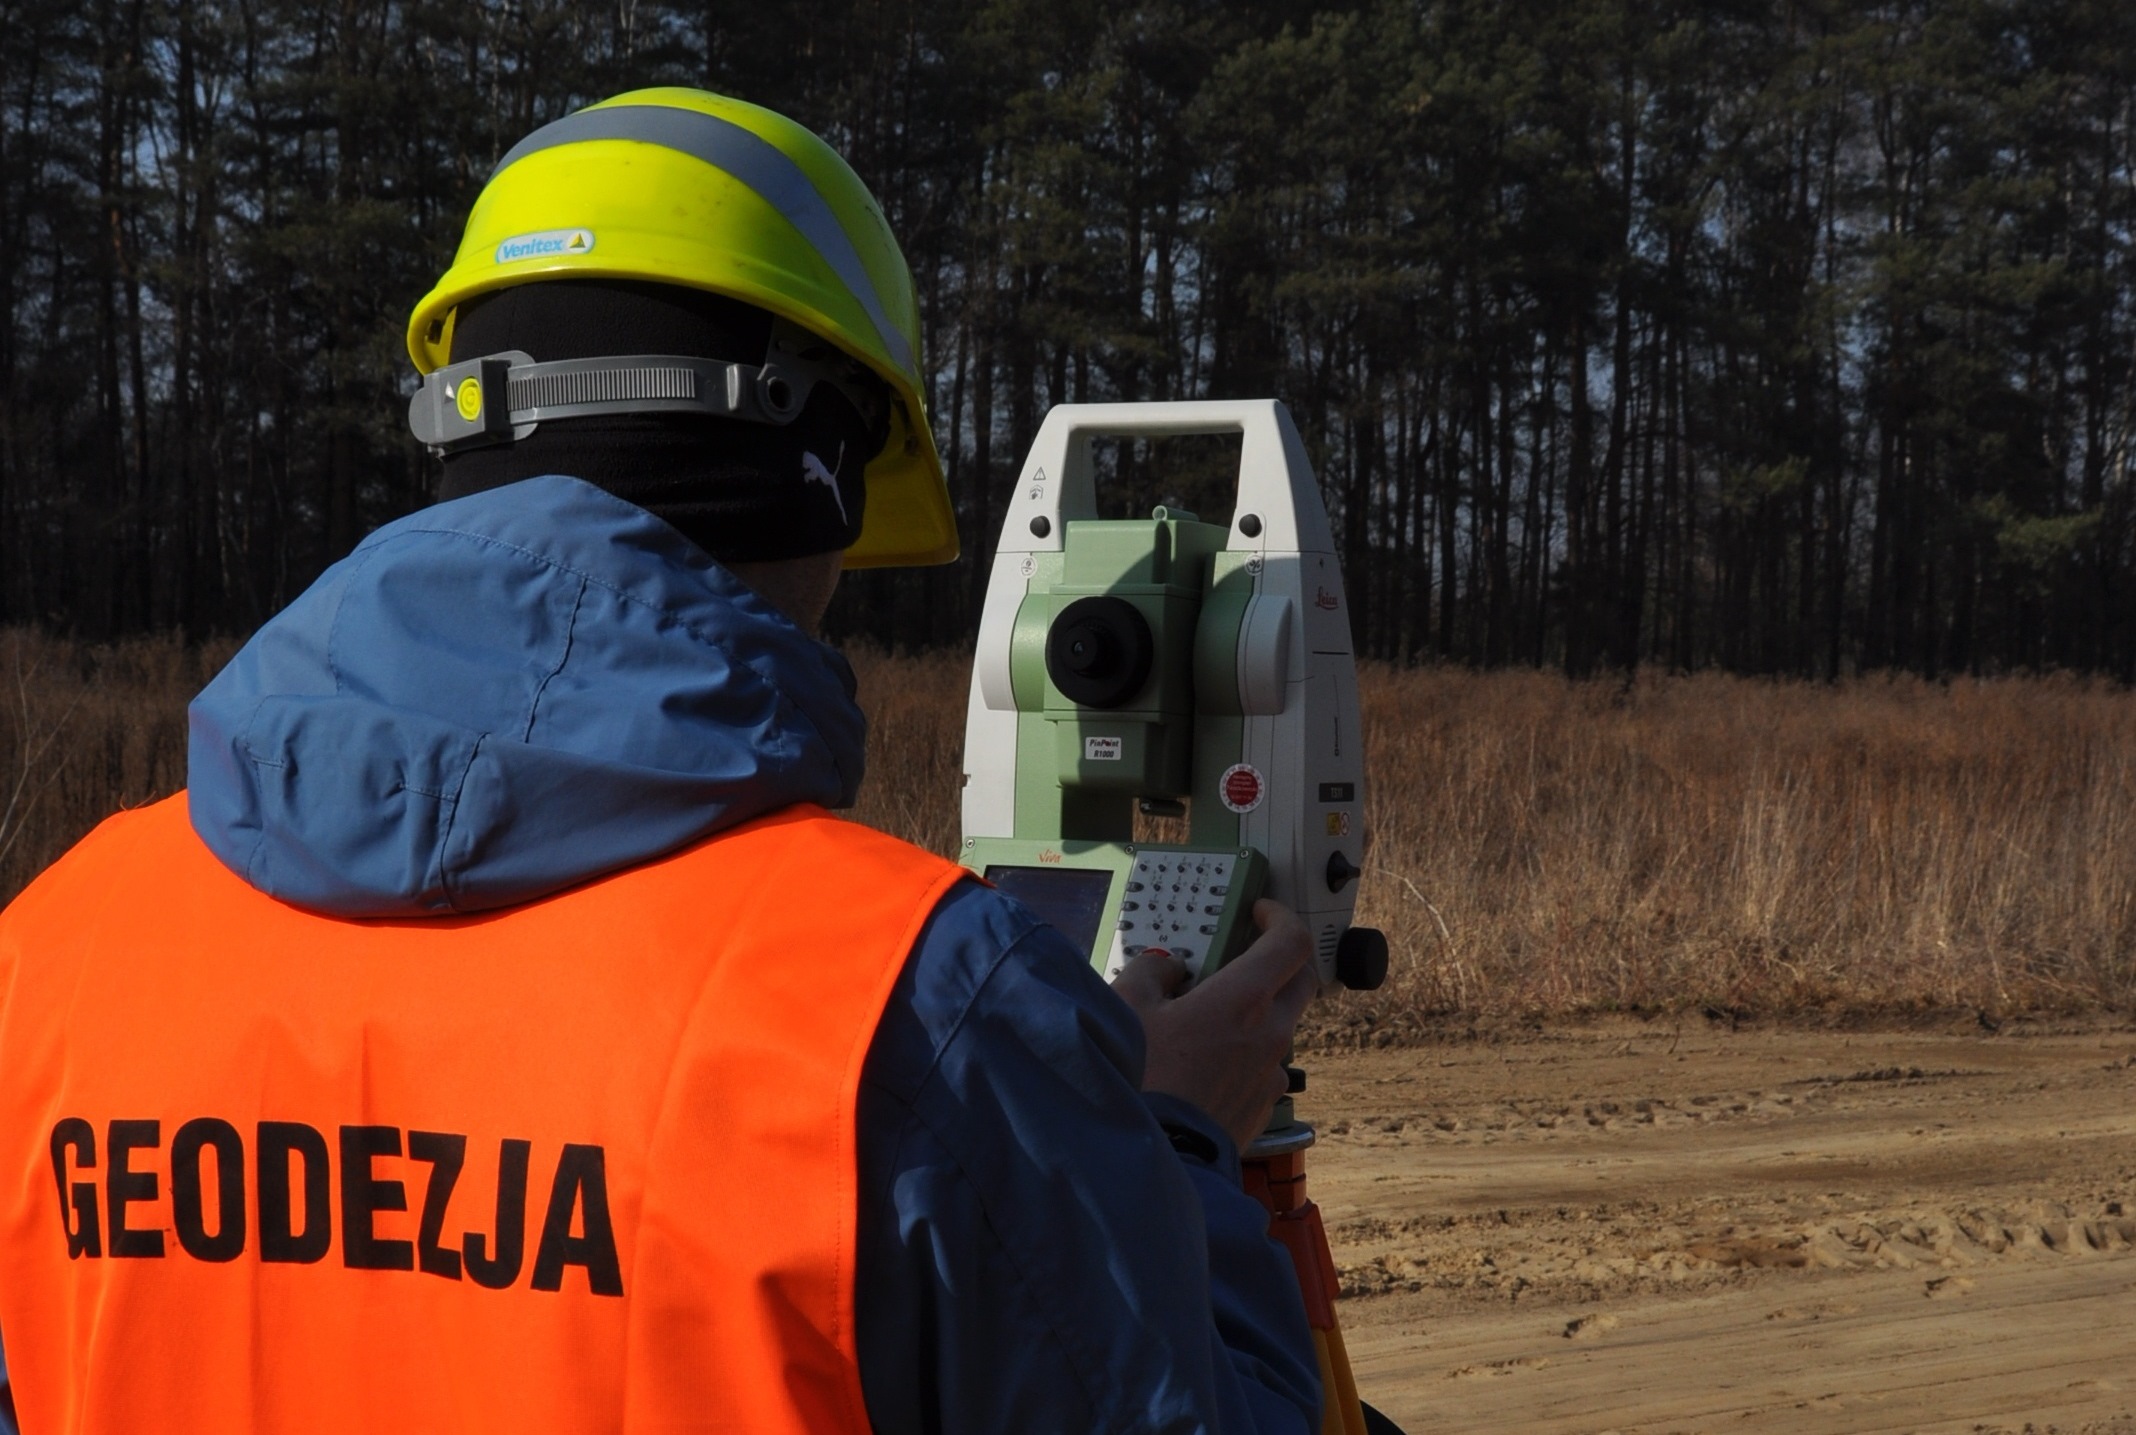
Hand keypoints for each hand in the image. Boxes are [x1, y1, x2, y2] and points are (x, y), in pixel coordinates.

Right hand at [1110, 899, 1319, 1150]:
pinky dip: (1246, 1051)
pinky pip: (1265, 1064)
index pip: (1290, 941)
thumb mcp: (1127, 1007)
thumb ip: (1151, 970)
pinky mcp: (1263, 1105)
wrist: (1157, 1158)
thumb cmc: (1142, 1080)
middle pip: (1300, 980)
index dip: (1280, 917)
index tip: (1259, 912)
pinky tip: (1207, 1062)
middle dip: (1278, 960)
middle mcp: (1269, 1033)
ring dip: (1258, 1010)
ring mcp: (1271, 1072)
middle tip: (1243, 955)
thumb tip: (1166, 966)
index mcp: (1243, 999)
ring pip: (1281, 1025)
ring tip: (1209, 1017)